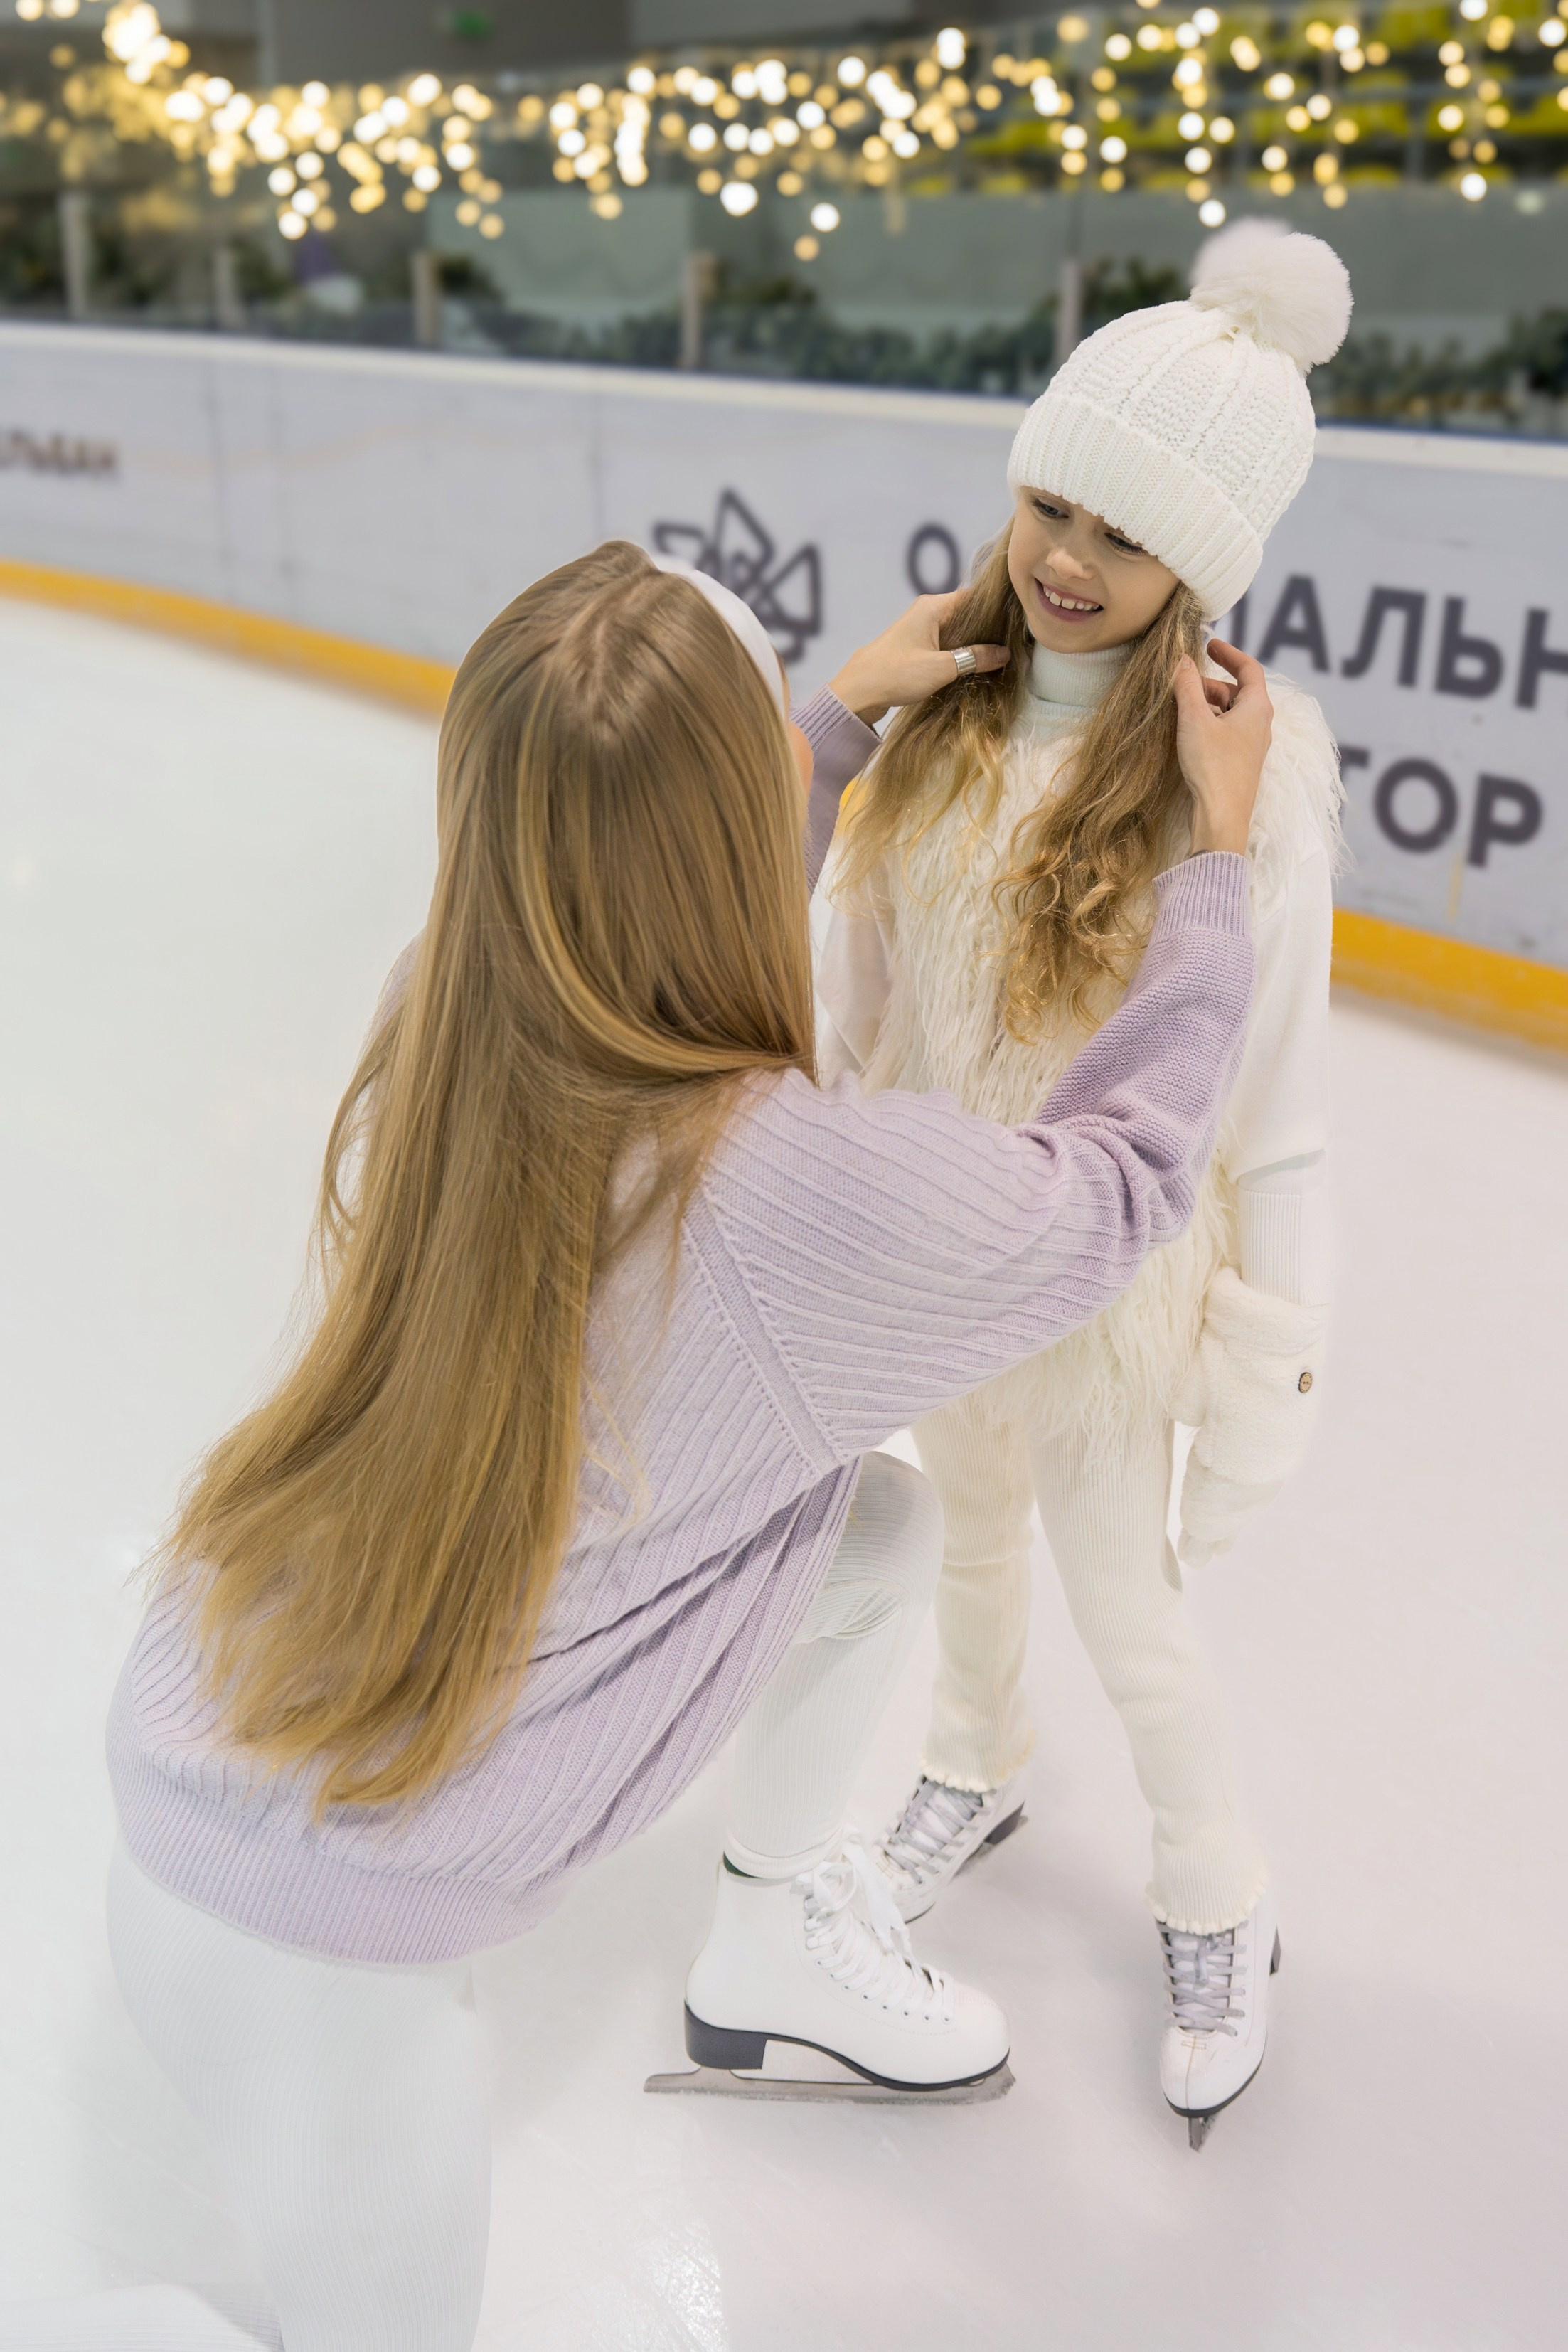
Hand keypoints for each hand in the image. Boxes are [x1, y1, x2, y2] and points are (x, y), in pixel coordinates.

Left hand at [828, 592, 1009, 724]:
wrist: (858, 691)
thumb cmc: (897, 673)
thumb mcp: (942, 667)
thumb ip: (975, 658)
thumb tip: (1004, 653)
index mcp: (933, 606)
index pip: (973, 597)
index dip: (995, 609)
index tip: (1016, 623)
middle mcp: (927, 612)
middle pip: (967, 615)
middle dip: (987, 630)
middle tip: (1014, 644)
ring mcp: (920, 630)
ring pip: (956, 632)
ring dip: (973, 644)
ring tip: (1000, 656)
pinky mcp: (915, 648)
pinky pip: (945, 645)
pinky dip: (959, 653)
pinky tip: (974, 666)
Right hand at [1174, 639, 1271, 857]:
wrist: (1221, 817)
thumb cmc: (1212, 766)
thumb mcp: (1194, 719)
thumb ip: (1187, 685)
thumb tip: (1182, 659)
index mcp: (1257, 708)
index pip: (1249, 668)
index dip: (1229, 654)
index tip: (1210, 644)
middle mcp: (1261, 725)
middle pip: (1238, 692)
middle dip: (1211, 683)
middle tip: (1184, 682)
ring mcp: (1252, 746)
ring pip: (1231, 714)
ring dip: (1209, 705)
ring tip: (1182, 707)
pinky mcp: (1241, 764)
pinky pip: (1227, 733)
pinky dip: (1210, 724)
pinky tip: (1189, 733)